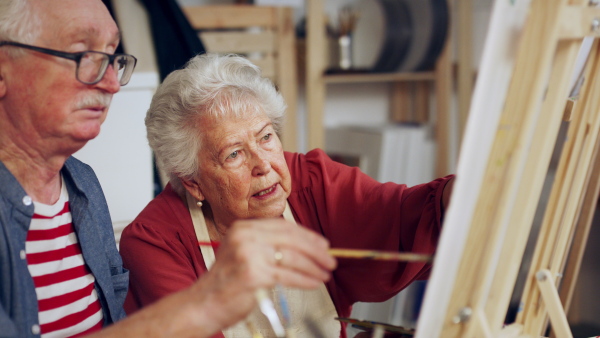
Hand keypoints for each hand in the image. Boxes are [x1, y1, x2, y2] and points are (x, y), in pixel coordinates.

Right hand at [185, 218, 336, 334]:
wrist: (203, 304)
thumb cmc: (226, 282)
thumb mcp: (243, 252)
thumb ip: (267, 245)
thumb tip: (304, 246)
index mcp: (243, 228)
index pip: (284, 226)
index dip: (307, 235)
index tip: (322, 244)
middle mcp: (245, 237)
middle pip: (291, 239)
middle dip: (315, 250)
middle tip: (330, 259)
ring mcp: (249, 255)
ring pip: (293, 257)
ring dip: (314, 267)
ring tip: (324, 274)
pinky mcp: (254, 274)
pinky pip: (288, 275)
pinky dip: (305, 280)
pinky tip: (314, 283)